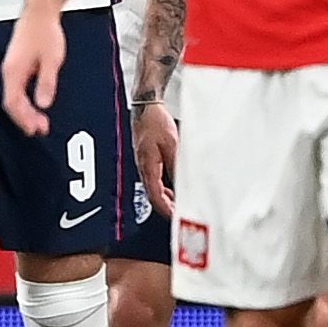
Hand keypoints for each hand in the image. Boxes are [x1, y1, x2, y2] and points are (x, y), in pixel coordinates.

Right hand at [0, 6, 65, 136]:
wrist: (40, 11)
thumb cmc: (44, 31)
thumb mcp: (51, 60)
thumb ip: (46, 83)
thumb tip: (43, 104)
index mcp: (14, 71)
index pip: (13, 103)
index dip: (23, 119)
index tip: (36, 129)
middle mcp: (9, 70)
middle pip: (12, 102)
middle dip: (25, 118)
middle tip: (40, 129)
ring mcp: (12, 67)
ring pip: (14, 95)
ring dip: (26, 110)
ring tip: (39, 121)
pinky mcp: (17, 63)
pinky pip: (17, 88)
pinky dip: (25, 99)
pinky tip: (35, 104)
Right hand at [132, 102, 179, 217]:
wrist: (146, 107)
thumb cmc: (154, 122)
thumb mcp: (172, 145)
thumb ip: (177, 166)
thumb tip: (184, 185)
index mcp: (147, 167)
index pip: (155, 197)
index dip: (167, 211)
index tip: (178, 218)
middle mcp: (143, 168)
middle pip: (154, 197)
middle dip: (169, 208)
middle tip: (184, 214)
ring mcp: (144, 165)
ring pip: (155, 189)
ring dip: (168, 198)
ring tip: (183, 203)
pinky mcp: (147, 160)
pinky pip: (156, 180)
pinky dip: (166, 188)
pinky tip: (176, 187)